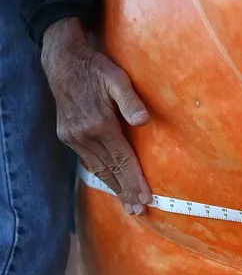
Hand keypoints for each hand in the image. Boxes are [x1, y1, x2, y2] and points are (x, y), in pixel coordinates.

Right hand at [41, 17, 150, 214]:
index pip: (122, 160)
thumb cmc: (96, 68)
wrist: (63, 62)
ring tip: (128, 205)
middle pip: (110, 170)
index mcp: (98, 124)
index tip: (146, 199)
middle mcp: (83, 135)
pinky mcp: (67, 135)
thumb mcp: (116, 78)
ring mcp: (73, 137)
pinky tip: (110, 183)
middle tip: (139, 212)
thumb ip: (130, 100)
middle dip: (125, 192)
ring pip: (97, 169)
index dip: (135, 180)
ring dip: (113, 187)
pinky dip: (101, 174)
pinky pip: (87, 161)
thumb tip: (143, 121)